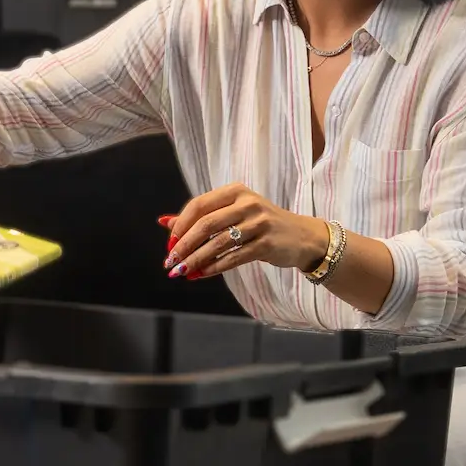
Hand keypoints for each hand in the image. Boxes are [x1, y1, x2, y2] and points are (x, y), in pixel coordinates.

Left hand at [161, 183, 330, 281]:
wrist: (301, 236)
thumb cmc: (260, 224)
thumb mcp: (232, 213)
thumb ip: (200, 217)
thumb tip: (164, 222)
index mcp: (235, 191)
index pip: (198, 205)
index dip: (180, 225)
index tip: (169, 244)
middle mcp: (247, 203)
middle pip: (205, 224)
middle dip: (184, 245)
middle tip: (170, 262)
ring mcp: (259, 223)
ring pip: (217, 243)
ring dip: (195, 260)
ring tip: (181, 272)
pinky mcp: (266, 244)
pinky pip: (233, 258)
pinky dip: (214, 267)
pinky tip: (201, 274)